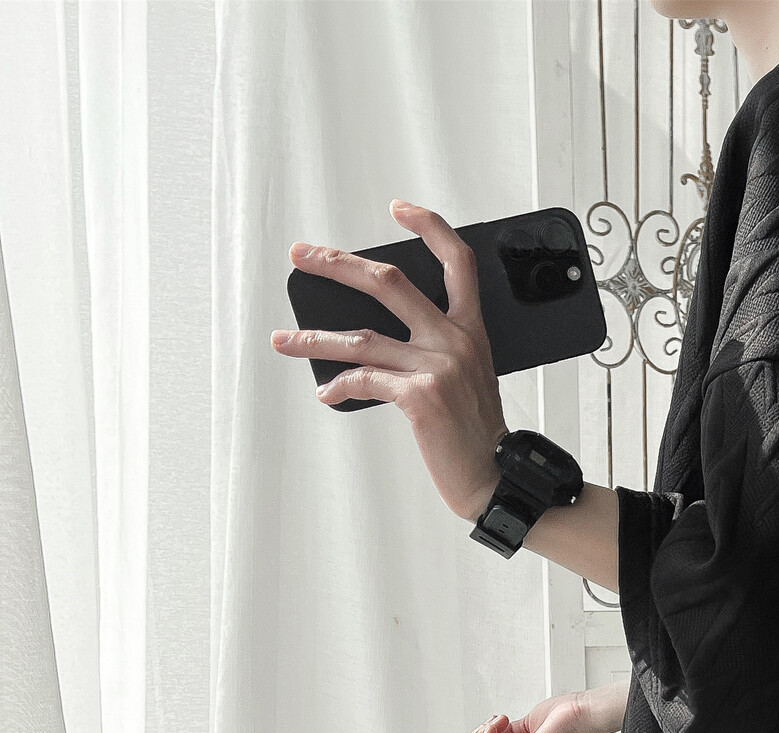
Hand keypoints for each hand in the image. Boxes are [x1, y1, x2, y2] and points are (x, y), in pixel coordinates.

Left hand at [270, 200, 507, 520]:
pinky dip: (338, 387)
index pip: (457, 261)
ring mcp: (437, 367)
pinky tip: (326, 393)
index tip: (398, 209)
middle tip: (303, 255)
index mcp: (471, 330)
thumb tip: (377, 339)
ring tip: (284, 341)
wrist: (494, 477)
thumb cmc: (477, 432)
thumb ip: (437, 349)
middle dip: (337, 264)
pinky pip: (363, 381)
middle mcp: (455, 341)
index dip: (429, 226)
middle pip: (389, 282)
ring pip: (360, 337)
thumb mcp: (469, 377)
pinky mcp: (420, 397)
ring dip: (314, 339)